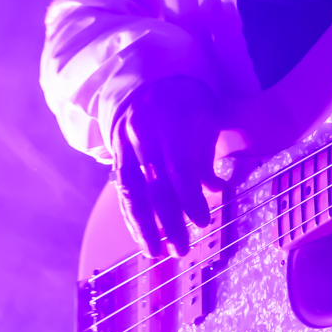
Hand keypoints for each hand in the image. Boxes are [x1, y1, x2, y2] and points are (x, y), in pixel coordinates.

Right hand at [110, 76, 225, 257]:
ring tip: (155, 253)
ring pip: (131, 191)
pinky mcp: (116, 155)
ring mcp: (125, 144)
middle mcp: (142, 133)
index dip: (189, 198)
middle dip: (168, 221)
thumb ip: (206, 155)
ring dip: (143, 226)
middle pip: (154, 184)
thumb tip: (216, 190)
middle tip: (182, 250)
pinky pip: (122, 189)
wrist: (148, 78)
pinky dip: (131, 215)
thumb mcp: (206, 117)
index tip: (203, 223)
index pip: (178, 166)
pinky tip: (142, 237)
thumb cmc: (187, 100)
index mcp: (169, 119)